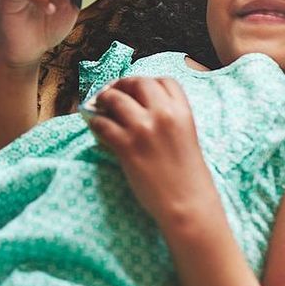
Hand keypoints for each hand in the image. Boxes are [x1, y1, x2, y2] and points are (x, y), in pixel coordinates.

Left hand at [85, 76, 216, 228]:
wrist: (188, 204)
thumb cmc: (189, 178)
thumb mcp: (187, 138)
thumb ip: (170, 120)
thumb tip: (140, 111)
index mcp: (183, 112)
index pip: (163, 80)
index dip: (147, 82)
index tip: (136, 89)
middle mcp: (163, 114)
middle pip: (137, 82)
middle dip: (121, 85)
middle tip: (111, 94)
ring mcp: (144, 129)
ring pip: (115, 98)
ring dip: (103, 100)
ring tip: (98, 107)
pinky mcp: (127, 146)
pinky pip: (102, 123)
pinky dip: (95, 122)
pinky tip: (96, 127)